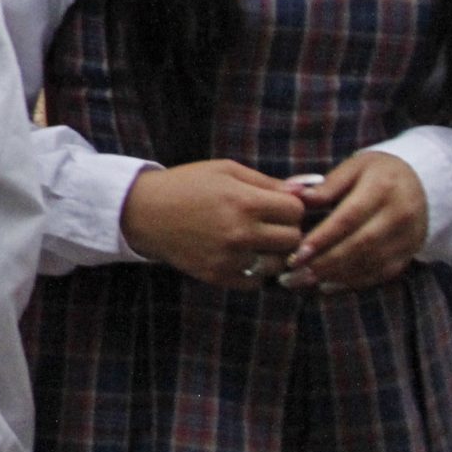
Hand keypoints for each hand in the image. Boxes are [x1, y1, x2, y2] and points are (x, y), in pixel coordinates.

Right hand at [120, 159, 304, 288]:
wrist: (143, 212)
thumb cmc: (186, 184)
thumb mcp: (225, 171)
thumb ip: (267, 182)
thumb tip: (308, 190)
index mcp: (243, 200)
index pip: (296, 211)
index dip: (291, 207)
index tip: (276, 205)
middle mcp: (240, 231)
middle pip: (293, 239)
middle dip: (286, 230)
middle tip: (267, 224)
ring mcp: (230, 257)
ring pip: (279, 263)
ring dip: (273, 253)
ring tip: (254, 241)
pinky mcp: (219, 276)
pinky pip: (257, 281)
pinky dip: (254, 270)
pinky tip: (239, 255)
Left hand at [285, 151, 427, 292]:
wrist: (422, 182)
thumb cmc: (378, 173)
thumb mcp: (353, 167)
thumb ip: (326, 185)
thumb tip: (295, 196)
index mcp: (382, 188)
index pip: (349, 218)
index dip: (323, 238)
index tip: (297, 253)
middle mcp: (399, 215)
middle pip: (361, 245)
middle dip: (326, 262)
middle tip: (295, 272)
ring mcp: (409, 237)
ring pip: (371, 264)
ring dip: (337, 275)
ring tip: (305, 280)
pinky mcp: (411, 253)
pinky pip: (382, 273)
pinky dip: (354, 282)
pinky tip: (328, 285)